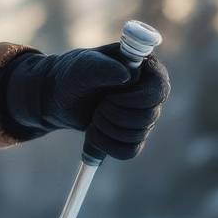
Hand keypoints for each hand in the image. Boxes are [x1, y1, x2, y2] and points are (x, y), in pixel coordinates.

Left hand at [0, 43, 169, 159]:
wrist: (57, 95)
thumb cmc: (71, 74)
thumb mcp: (81, 66)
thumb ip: (101, 67)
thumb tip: (126, 74)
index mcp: (145, 67)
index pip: (159, 89)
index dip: (134, 99)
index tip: (109, 97)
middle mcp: (150, 90)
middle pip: (148, 116)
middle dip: (114, 114)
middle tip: (97, 104)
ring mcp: (144, 114)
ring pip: (137, 135)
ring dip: (106, 128)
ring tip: (93, 115)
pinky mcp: (133, 134)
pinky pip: (128, 151)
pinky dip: (105, 144)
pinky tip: (94, 132)